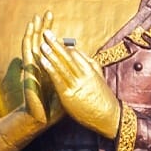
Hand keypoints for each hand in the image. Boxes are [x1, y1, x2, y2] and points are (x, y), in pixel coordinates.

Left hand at [24, 11, 123, 137]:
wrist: (108, 117)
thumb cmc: (103, 99)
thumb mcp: (99, 78)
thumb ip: (90, 65)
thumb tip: (80, 53)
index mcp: (90, 71)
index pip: (75, 55)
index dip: (64, 46)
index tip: (56, 39)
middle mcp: (83, 75)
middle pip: (67, 56)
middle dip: (56, 44)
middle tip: (46, 33)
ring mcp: (76, 85)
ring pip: (61, 66)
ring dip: (51, 54)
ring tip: (42, 44)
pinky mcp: (68, 95)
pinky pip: (57, 79)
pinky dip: (49, 69)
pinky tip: (42, 61)